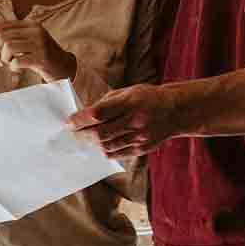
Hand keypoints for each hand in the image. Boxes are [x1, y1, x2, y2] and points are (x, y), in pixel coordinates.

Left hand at [0, 19, 75, 82]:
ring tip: (12, 64)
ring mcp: (40, 44)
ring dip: (5, 60)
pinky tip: (20, 68)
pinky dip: (14, 67)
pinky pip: (17, 62)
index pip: (3, 24)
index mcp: (30, 24)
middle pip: (3, 37)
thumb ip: (11, 40)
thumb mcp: (27, 44)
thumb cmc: (40, 56)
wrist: (64, 67)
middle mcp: (35, 30)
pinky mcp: (42, 58)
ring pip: (9, 48)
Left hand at [68, 83, 184, 159]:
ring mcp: (140, 137)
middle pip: (100, 134)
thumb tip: (84, 115)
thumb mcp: (127, 92)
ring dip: (92, 143)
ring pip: (107, 146)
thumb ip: (106, 103)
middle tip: (73, 133)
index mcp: (130, 102)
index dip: (80, 120)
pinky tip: (100, 144)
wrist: (175, 111)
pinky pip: (117, 154)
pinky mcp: (142, 149)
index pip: (98, 114)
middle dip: (82, 134)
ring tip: (85, 138)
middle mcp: (135, 121)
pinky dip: (105, 150)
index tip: (69, 122)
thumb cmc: (147, 98)